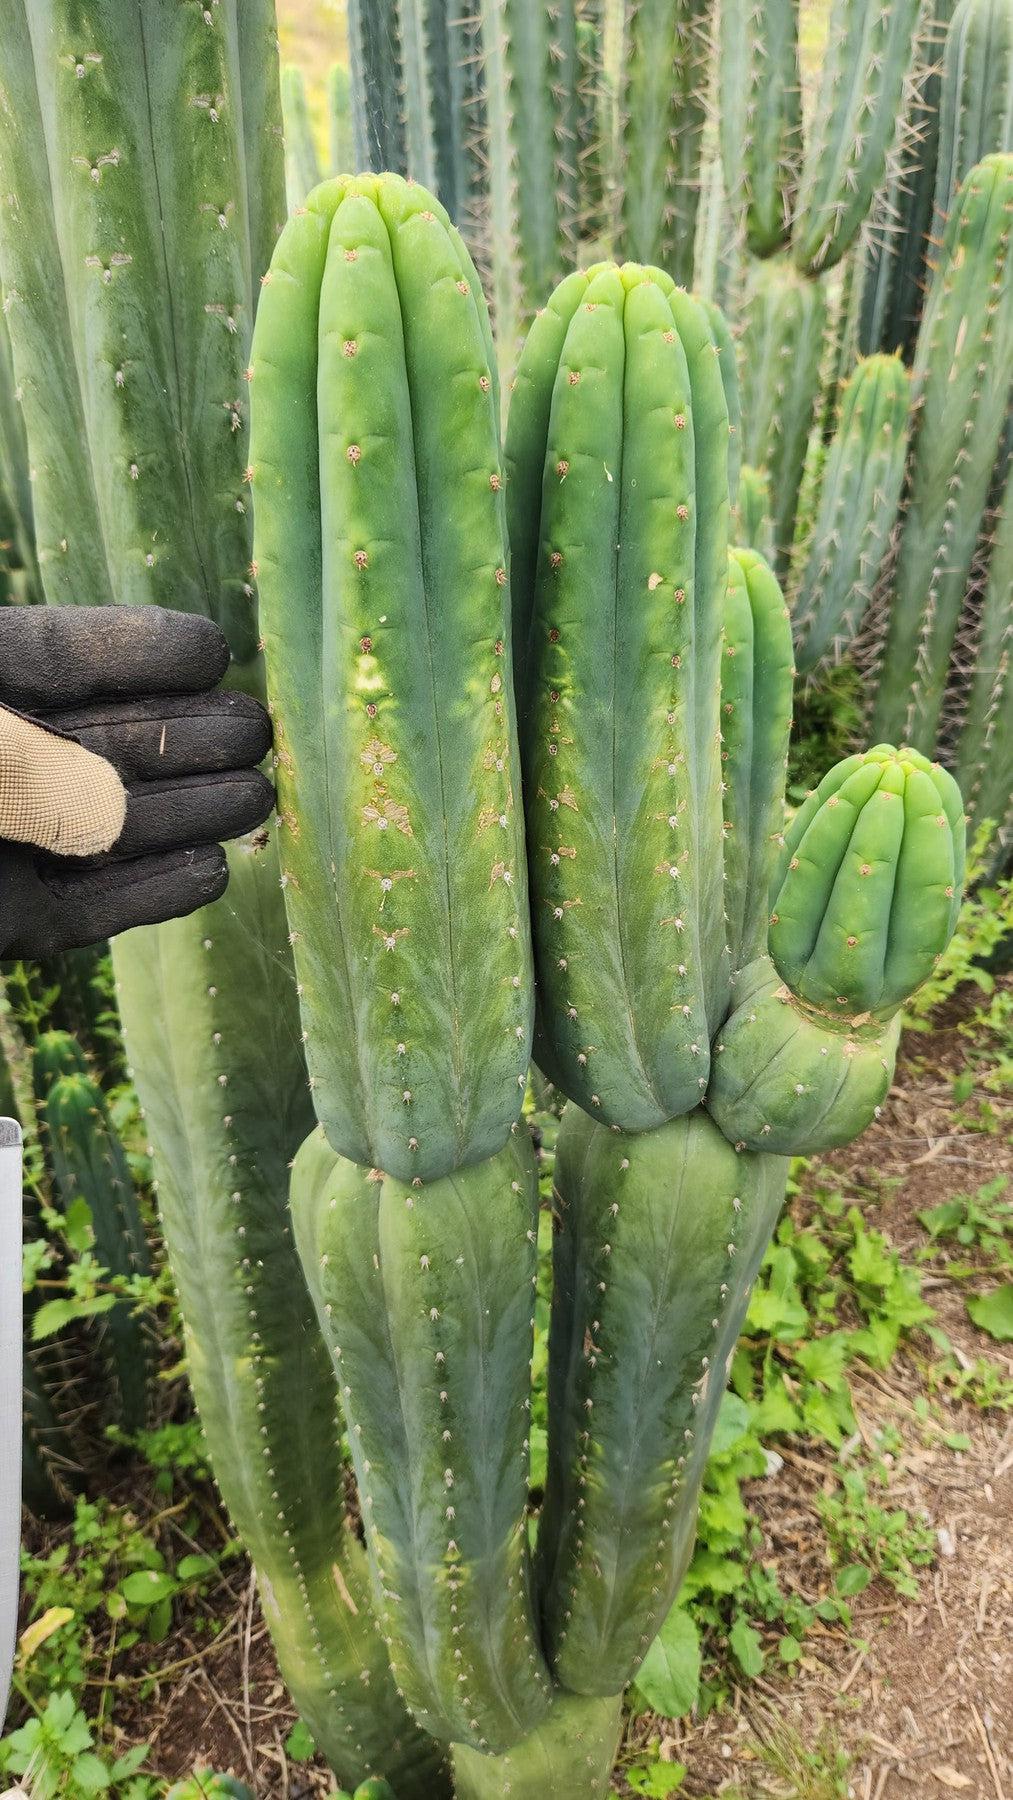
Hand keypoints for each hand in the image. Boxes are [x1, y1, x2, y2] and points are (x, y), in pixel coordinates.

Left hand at [0, 607, 273, 958]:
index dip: (139, 652)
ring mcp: (4, 849)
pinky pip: (82, 911)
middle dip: (182, 737)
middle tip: (256, 734)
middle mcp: (2, 769)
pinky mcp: (4, 922)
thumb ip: (19, 765)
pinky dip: (146, 896)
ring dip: (184, 814)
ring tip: (254, 800)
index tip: (211, 653)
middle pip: (98, 746)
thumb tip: (111, 807)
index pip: (60, 660)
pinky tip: (210, 874)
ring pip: (104, 829)